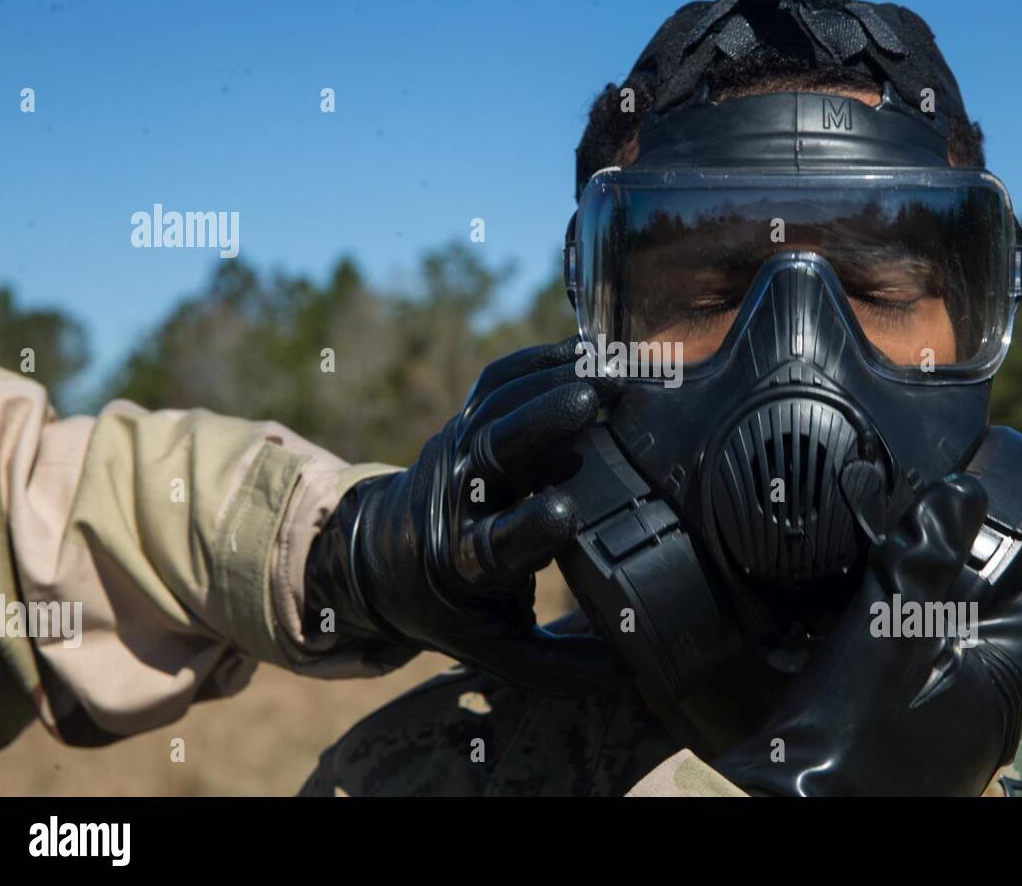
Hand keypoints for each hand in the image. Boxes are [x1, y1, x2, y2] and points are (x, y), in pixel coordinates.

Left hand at [305, 336, 625, 693]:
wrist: (382, 556)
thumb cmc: (457, 606)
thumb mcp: (499, 649)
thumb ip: (564, 664)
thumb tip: (640, 673)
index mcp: (465, 564)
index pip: (492, 546)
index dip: (526, 528)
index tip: (564, 512)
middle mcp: (456, 499)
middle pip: (492, 451)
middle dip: (539, 421)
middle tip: (593, 399)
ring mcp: (457, 450)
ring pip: (497, 405)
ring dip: (550, 381)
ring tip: (611, 371)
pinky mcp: (464, 418)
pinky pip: (497, 380)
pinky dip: (538, 359)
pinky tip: (586, 348)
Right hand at [711, 473, 1021, 795]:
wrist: (809, 809)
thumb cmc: (853, 728)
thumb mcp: (889, 624)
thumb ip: (926, 556)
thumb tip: (962, 494)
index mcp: (1005, 673)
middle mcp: (1002, 711)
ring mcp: (973, 738)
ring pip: (1016, 680)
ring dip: (1014, 636)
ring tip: (986, 604)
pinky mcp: (941, 753)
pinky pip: (980, 701)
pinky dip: (974, 664)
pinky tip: (934, 658)